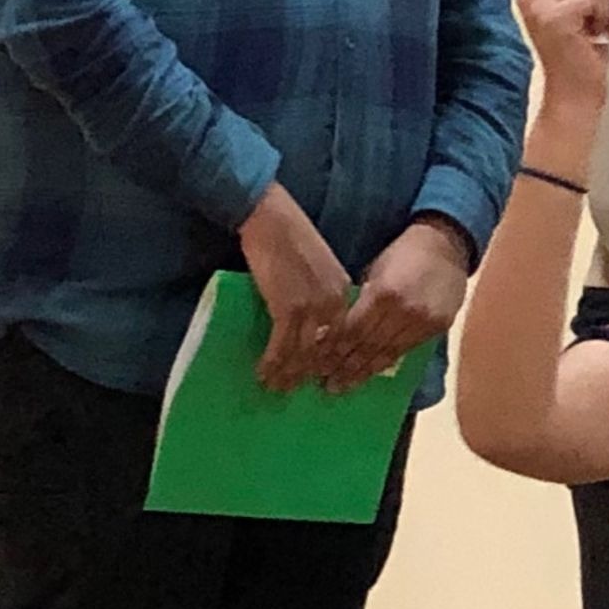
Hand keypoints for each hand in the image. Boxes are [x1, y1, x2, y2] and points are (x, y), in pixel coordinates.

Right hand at [237, 184, 351, 392]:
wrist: (271, 218)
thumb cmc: (289, 238)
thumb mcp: (318, 267)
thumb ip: (321, 291)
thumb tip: (311, 319)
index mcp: (344, 291)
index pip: (344, 335)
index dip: (332, 359)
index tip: (324, 375)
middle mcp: (334, 302)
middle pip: (326, 349)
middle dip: (311, 373)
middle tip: (296, 390)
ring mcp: (313, 307)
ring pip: (304, 352)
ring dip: (288, 374)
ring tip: (276, 388)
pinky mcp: (288, 307)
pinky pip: (282, 345)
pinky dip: (273, 363)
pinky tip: (264, 373)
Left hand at [319, 219, 469, 393]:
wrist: (445, 248)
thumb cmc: (402, 255)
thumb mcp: (375, 271)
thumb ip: (360, 301)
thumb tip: (335, 330)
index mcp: (383, 294)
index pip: (351, 330)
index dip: (332, 350)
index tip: (315, 364)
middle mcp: (403, 312)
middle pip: (367, 346)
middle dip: (344, 367)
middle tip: (325, 385)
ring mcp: (422, 322)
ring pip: (386, 354)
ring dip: (362, 373)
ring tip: (342, 387)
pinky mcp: (436, 329)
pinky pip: (405, 350)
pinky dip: (384, 363)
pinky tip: (370, 373)